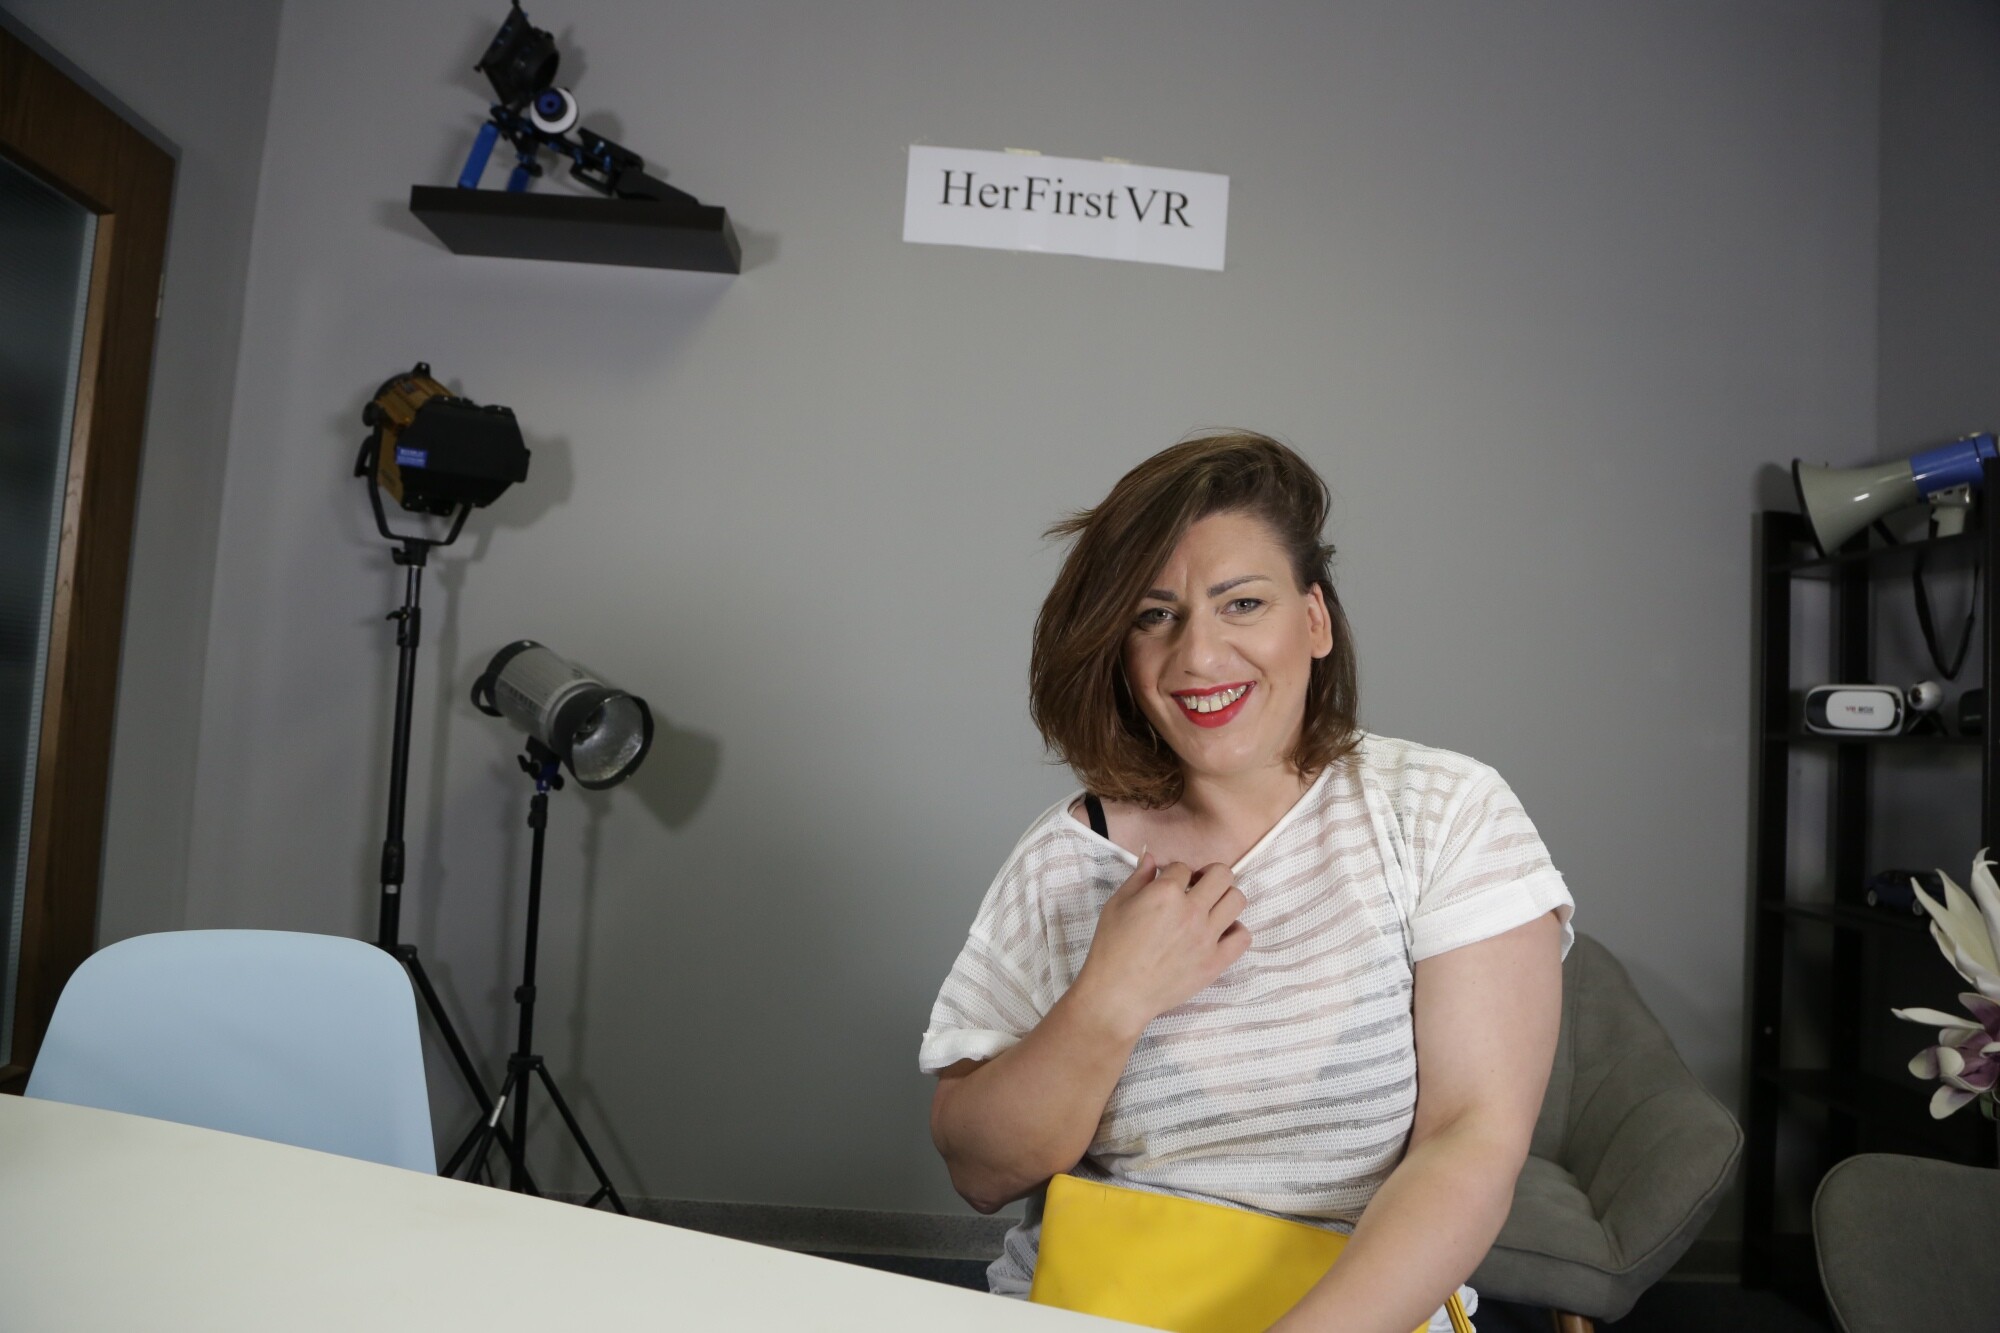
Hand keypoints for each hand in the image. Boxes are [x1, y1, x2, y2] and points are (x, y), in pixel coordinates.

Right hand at [1075, 851, 1250, 1038]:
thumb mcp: (1116, 905)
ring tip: (1210, 908)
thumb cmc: (1112, 949)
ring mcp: (1207, 937)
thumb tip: (1151, 858)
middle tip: (1198, 887)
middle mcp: (1191, 911)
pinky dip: (1235, 931)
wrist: (1118, 994)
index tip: (1169, 884)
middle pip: (1222, 874)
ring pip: (1237, 900)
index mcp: (1165, 893)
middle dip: (1209, 875)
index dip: (1174, 873)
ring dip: (1225, 899)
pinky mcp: (1215, 962)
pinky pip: (1243, 937)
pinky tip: (1219, 933)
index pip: (1183, 866)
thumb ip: (1138, 878)